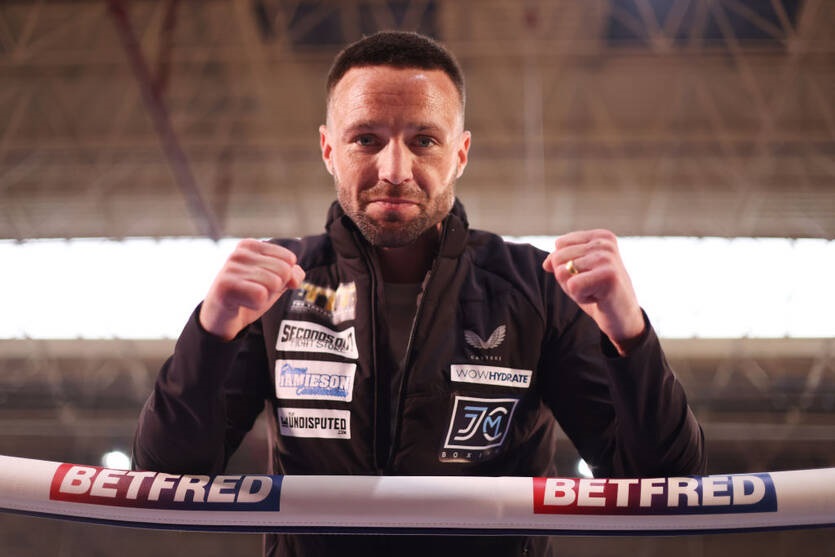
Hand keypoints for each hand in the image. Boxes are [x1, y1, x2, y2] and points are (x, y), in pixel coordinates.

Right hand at [199, 239, 304, 340]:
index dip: (283, 278)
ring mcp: (231, 267)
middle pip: (283, 271)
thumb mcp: (275, 283)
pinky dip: (256, 305)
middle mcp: (239, 253)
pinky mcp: (225, 285)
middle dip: (275, 288)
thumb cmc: (248, 296)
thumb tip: (294, 277)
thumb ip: (291, 275)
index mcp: (251, 246)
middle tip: (255, 292)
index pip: (289, 259)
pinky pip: (261, 295)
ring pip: (274, 283)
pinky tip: (243, 303)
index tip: (264, 283)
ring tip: (248, 298)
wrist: (221, 319)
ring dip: (265, 297)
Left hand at [542, 229, 644, 354]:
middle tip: (590, 286)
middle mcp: (605, 243)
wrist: (622, 317)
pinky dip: (580, 297)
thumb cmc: (598, 293)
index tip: (587, 275)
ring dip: (574, 289)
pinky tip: (598, 298)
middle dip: (567, 278)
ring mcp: (608, 258)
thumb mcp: (577, 272)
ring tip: (594, 291)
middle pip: (558, 257)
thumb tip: (546, 264)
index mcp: (600, 236)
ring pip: (563, 272)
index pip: (560, 244)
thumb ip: (560, 261)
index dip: (565, 265)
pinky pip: (572, 286)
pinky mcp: (608, 275)